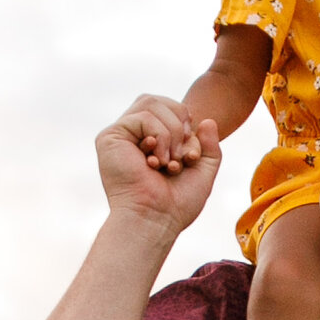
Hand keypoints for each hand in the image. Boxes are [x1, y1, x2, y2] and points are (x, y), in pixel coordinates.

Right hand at [99, 98, 220, 230]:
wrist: (155, 219)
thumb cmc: (176, 203)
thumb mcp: (202, 170)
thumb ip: (209, 145)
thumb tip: (209, 120)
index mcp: (150, 140)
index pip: (169, 108)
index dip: (185, 123)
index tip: (190, 156)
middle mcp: (133, 135)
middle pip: (159, 100)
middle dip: (179, 122)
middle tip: (183, 156)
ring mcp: (120, 135)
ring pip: (151, 103)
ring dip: (171, 131)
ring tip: (169, 162)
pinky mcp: (110, 137)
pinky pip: (142, 115)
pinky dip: (159, 135)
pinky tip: (156, 161)